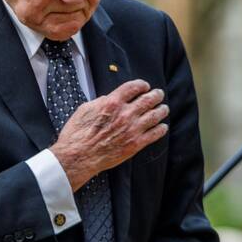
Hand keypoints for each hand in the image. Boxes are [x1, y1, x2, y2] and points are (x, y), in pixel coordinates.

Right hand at [50, 80, 167, 190]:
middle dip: (156, 95)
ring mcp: (132, 129)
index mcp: (112, 102)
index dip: (142, 85)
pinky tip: (162, 127)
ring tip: (164, 108)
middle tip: (158, 94)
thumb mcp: (85, 109)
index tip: (145, 86)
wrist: (78, 157)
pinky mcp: (135, 144)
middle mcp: (125, 114)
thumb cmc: (78, 134)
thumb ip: (100, 102)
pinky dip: (161, 129)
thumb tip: (109, 99)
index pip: (133, 87)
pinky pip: (154, 134)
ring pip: (155, 115)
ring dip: (162, 110)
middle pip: (148, 99)